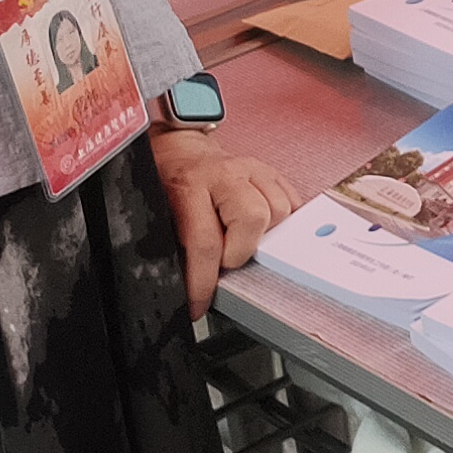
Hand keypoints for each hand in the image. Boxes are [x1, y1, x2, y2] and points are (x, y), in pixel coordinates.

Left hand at [149, 127, 296, 317]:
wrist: (179, 149)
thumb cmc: (167, 181)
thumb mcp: (160, 213)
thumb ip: (178, 244)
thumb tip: (189, 282)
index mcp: (190, 186)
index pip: (205, 242)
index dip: (203, 282)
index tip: (199, 304)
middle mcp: (226, 174)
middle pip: (254, 218)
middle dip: (241, 251)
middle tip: (226, 260)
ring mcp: (253, 169)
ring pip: (279, 210)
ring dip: (264, 235)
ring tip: (242, 240)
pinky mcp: (270, 170)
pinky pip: (292, 201)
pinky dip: (283, 221)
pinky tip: (263, 228)